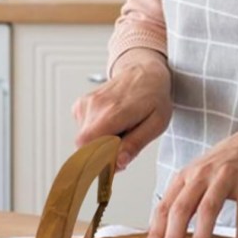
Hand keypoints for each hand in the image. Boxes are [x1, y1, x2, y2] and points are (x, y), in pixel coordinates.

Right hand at [73, 48, 171, 169]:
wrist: (144, 73)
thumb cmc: (153, 97)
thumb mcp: (156, 124)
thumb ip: (135, 144)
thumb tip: (118, 162)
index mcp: (113, 112)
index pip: (88, 147)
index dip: (98, 162)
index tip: (115, 164)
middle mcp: (95, 106)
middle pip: (84, 147)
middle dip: (101, 156)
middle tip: (122, 151)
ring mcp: (85, 104)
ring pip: (84, 141)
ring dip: (100, 145)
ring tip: (120, 133)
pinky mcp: (81, 105)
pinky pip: (83, 131)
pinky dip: (96, 135)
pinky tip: (111, 126)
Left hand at [144, 125, 237, 237]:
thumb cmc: (221, 168)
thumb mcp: (196, 178)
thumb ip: (181, 201)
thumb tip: (161, 236)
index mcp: (184, 177)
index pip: (165, 206)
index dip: (156, 231)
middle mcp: (201, 175)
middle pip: (182, 208)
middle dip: (172, 237)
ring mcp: (225, 178)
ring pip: (208, 210)